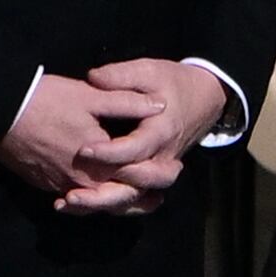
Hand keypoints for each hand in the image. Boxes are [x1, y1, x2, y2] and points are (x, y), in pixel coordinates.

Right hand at [0, 73, 166, 202]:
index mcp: (99, 160)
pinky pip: (73, 199)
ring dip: (115, 203)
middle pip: (117, 197)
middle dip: (139, 198)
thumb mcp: (90, 96)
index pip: (135, 176)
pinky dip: (89, 200)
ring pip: (95, 203)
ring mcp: (60, 185)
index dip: (156, 175)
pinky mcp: (44, 184)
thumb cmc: (46, 101)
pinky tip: (95, 195)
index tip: (173, 172)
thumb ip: (127, 103)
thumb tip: (159, 106)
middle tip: (157, 199)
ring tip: (134, 202)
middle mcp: (81, 180)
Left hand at [62, 59, 234, 215]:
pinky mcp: (153, 177)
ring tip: (72, 201)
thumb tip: (93, 78)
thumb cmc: (173, 84)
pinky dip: (112, 205)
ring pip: (137, 198)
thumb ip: (121, 76)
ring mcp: (160, 170)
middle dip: (106, 190)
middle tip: (74, 191)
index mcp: (162, 131)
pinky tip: (82, 205)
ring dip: (105, 203)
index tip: (83, 150)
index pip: (136, 148)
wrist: (203, 99)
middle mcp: (163, 157)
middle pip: (139, 183)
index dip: (110, 152)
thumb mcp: (150, 71)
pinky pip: (136, 200)